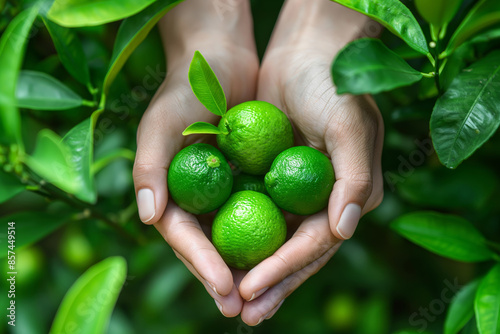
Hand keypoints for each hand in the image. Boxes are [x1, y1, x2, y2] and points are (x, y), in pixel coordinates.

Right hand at [132, 0, 258, 317]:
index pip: (185, 238)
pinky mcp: (249, 180)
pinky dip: (272, 236)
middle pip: (211, 248)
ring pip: (238, 238)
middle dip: (227, 281)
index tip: (226, 289)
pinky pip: (262, 212)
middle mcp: (196, 199)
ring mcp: (223, 192)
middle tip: (247, 312)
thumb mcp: (162, 122)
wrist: (219, 62)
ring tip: (268, 299)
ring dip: (252, 269)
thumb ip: (151, 167)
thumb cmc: (185, 89)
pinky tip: (289, 258)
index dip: (203, 265)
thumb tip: (148, 216)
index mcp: (170, 192)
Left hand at [236, 0, 383, 324]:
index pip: (316, 244)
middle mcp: (326, 200)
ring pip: (276, 240)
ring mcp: (300, 190)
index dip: (284, 269)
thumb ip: (352, 179)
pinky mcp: (276, 177)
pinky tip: (224, 258)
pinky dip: (243, 237)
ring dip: (255, 270)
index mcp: (349, 195)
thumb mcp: (349, 124)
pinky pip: (258, 213)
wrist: (308, 51)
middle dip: (271, 284)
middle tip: (243, 315)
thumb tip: (344, 232)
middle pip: (297, 252)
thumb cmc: (333, 84)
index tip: (250, 290)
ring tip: (232, 301)